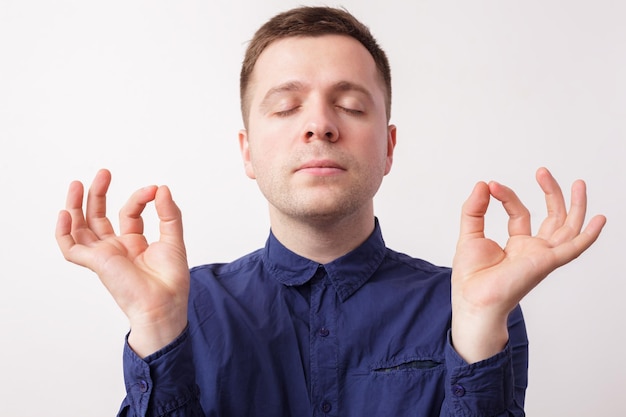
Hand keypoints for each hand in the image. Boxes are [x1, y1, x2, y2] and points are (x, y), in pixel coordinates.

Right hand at [56, 169, 189, 356]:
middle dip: (98, 194)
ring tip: (77, 184)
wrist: (165, 303)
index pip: (129, 213)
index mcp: (135, 243)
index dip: (139, 198)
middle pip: (98, 217)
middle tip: (103, 173)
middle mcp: (117, 248)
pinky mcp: (95, 263)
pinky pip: (70, 248)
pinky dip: (63, 232)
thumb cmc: (171, 279)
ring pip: (80, 228)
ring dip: (75, 206)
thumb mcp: (173, 238)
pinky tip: (65, 214)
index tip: (154, 190)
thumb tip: (162, 189)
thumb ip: (168, 213)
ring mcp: (104, 255)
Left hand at [450, 167, 605, 362]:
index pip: (520, 213)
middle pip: (552, 217)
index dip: (507, 196)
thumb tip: (483, 185)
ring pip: (567, 228)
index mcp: (517, 244)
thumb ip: (474, 209)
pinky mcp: (546, 262)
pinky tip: (599, 220)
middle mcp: (533, 250)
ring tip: (578, 183)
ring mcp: (542, 256)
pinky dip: (588, 235)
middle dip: (551, 193)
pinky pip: (573, 248)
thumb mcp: (469, 234)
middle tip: (542, 171)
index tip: (491, 186)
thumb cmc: (471, 278)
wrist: (473, 300)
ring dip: (575, 206)